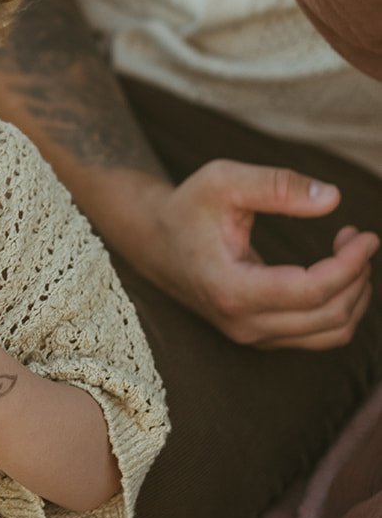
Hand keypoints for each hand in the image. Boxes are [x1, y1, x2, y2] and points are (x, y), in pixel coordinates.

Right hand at [139, 160, 378, 349]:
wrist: (156, 242)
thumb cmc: (189, 208)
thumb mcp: (223, 180)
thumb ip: (277, 185)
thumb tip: (333, 199)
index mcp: (231, 288)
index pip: (311, 292)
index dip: (350, 265)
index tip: (366, 235)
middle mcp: (242, 323)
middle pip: (329, 317)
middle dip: (358, 276)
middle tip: (359, 237)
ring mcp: (251, 336)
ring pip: (331, 333)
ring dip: (355, 295)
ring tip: (351, 254)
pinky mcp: (261, 337)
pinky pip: (319, 335)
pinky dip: (341, 305)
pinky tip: (334, 270)